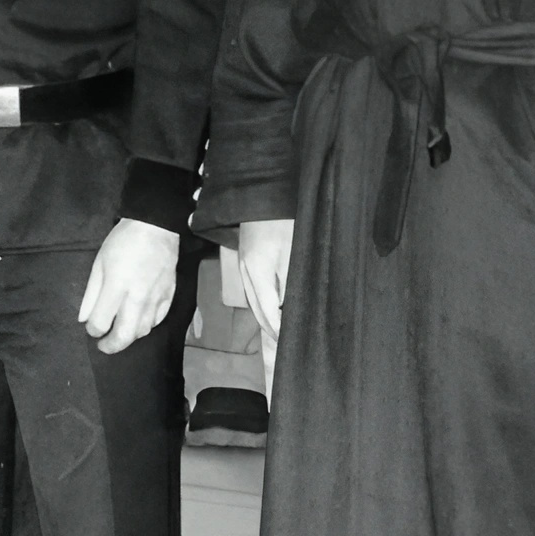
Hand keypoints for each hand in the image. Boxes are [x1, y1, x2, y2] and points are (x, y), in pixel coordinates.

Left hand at [77, 218, 180, 355]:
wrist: (156, 227)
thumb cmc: (123, 242)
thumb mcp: (99, 262)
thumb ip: (91, 294)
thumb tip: (84, 319)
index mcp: (116, 286)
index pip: (101, 322)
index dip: (92, 330)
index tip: (91, 327)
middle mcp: (137, 297)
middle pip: (124, 335)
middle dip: (111, 346)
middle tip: (104, 345)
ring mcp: (156, 298)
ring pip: (142, 332)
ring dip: (129, 337)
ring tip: (120, 332)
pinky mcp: (169, 296)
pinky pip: (157, 321)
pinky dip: (146, 326)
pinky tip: (138, 321)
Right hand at [235, 218, 293, 344]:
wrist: (261, 193)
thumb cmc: (282, 220)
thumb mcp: (293, 251)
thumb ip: (290, 282)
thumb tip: (289, 308)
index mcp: (256, 271)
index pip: (267, 311)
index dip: (279, 329)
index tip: (291, 342)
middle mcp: (244, 271)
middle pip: (256, 309)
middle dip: (270, 328)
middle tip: (287, 342)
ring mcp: (241, 265)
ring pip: (251, 300)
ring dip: (265, 317)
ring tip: (281, 330)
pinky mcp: (244, 258)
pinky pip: (251, 289)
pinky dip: (260, 303)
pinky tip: (272, 307)